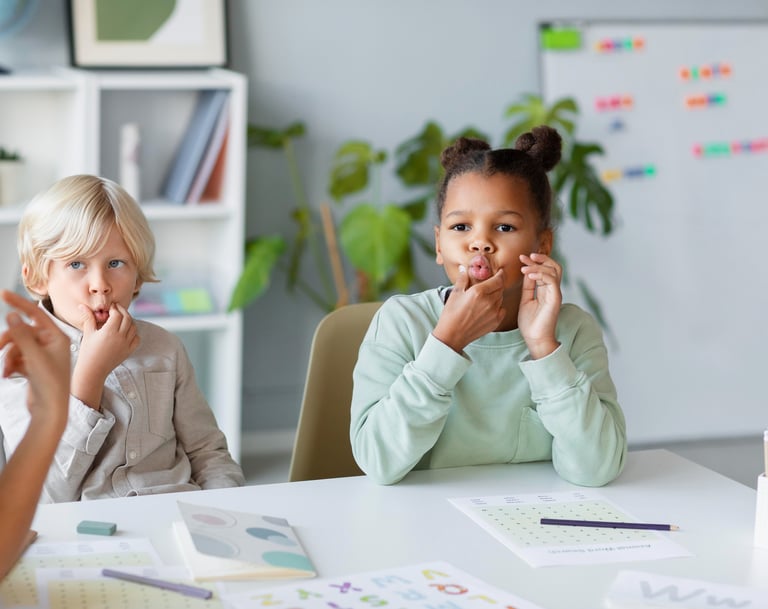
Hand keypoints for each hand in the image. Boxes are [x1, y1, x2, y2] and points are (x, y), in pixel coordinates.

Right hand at [0, 290, 69, 425]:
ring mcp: (42, 355)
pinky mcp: (33, 366)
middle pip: (21, 332)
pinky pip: (16, 357)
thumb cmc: (49, 383)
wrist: (50, 411)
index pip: (36, 314)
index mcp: (57, 337)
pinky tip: (9, 375)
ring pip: (16, 346)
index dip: (19, 303)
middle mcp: (52, 344)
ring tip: (8, 370)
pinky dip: (10, 365)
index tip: (2, 293)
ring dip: (8, 356)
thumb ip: (21, 334)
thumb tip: (12, 314)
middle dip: (8, 341)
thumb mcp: (33, 356)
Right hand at [71, 303, 138, 408]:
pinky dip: (134, 333)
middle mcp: (120, 337)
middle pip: (128, 318)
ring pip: (134, 328)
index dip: (114, 308)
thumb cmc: (87, 352)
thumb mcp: (88, 333)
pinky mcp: (129, 351)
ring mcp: (126, 345)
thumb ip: (88, 318)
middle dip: (123, 311)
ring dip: (129, 321)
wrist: (92, 370)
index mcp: (110, 332)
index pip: (117, 314)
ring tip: (121, 318)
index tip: (110, 306)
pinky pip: (136, 339)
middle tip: (117, 308)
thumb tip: (82, 305)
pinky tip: (127, 331)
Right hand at [432, 266, 505, 351]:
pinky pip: (502, 309)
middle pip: (500, 288)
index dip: (500, 274)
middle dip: (497, 284)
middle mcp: (490, 301)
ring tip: (486, 296)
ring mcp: (494, 312)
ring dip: (496, 295)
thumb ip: (462, 279)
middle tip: (490, 283)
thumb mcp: (455, 294)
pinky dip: (498, 306)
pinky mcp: (496, 322)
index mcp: (479, 292)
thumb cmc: (451, 315)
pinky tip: (488, 307)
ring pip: (501, 298)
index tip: (500, 272)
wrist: (452, 335)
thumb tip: (464, 269)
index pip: (497, 279)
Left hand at [519, 252, 561, 358]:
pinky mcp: (555, 299)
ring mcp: (555, 293)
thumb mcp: (526, 300)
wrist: (535, 338)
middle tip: (527, 256)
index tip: (522, 258)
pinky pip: (552, 281)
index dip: (534, 262)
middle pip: (553, 266)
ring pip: (554, 270)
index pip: (545, 269)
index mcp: (546, 289)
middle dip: (541, 258)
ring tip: (525, 267)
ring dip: (538, 266)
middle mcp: (552, 290)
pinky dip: (542, 275)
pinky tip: (531, 275)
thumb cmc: (530, 323)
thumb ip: (528, 286)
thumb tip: (527, 271)